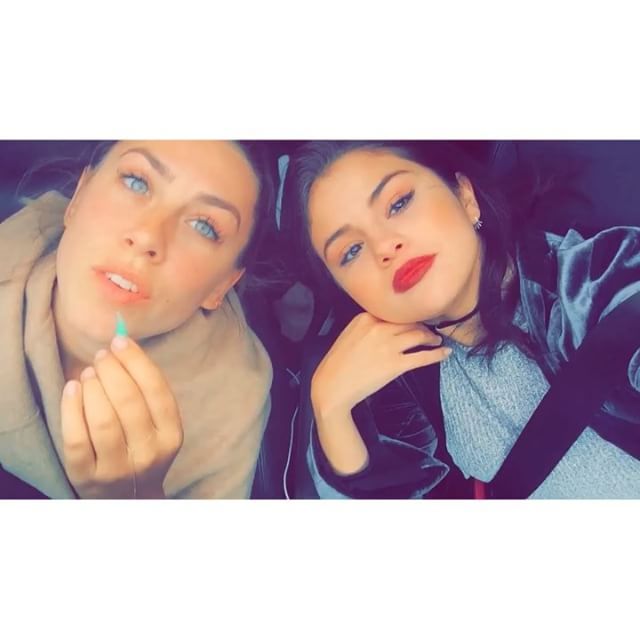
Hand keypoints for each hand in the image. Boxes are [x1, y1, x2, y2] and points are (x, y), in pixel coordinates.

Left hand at [60, 336, 183, 498]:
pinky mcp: (87, 477)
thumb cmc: (143, 450)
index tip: (120, 341)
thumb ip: (147, 392)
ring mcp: (117, 468)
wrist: (129, 499)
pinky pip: (76, 438)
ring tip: (87, 374)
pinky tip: (72, 389)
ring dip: (92, 387)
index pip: (156, 390)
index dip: (136, 361)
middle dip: (111, 370)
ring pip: (102, 419)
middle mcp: (148, 453)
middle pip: (128, 401)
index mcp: (171, 435)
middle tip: (101, 356)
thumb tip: (123, 346)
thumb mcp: (158, 427)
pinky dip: (71, 408)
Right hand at [311, 312, 450, 417]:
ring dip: (432, 337)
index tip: (415, 320)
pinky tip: (445, 353)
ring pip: (419, 335)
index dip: (408, 316)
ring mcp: (388, 346)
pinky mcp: (396, 364)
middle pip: (409, 322)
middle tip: (429, 331)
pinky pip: (423, 356)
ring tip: (437, 340)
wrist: (332, 386)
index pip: (394, 313)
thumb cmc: (337, 364)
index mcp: (365, 318)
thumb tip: (387, 326)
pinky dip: (437, 354)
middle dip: (423, 325)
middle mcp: (379, 328)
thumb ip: (367, 327)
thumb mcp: (348, 335)